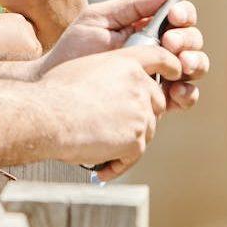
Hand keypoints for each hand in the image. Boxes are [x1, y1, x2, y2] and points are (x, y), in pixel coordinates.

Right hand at [37, 46, 177, 180]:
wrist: (49, 116)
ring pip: (147, 130)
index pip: (160, 58)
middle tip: (118, 125)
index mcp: (126, 62)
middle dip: (142, 114)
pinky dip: (119, 163)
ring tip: (101, 146)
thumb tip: (112, 88)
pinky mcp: (136, 140)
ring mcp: (141, 114)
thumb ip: (109, 72)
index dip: (172, 65)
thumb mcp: (85, 67)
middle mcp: (139, 86)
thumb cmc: (55, 92)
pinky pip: (134, 155)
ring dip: (128, 140)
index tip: (176, 72)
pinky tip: (101, 168)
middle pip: (157, 101)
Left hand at [38, 0, 207, 110]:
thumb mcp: (99, 20)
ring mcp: (161, 75)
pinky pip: (185, 96)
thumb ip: (132, 6)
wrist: (56, 85)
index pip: (179, 17)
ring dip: (195, 63)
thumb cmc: (74, 49)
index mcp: (148, 27)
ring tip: (181, 65)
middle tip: (169, 43)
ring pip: (195, 66)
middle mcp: (159, 50)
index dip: (183, 14)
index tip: (173, 16)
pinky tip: (176, 91)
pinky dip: (187, 93)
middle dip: (187, 39)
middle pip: (192, 40)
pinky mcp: (158, 101)